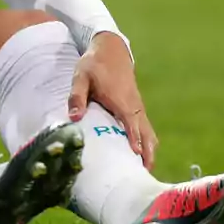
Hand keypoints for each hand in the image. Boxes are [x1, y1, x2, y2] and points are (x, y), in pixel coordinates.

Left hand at [67, 32, 157, 169]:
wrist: (111, 48)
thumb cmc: (94, 63)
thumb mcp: (81, 77)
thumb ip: (77, 97)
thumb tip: (74, 118)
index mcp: (121, 100)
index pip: (131, 123)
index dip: (134, 139)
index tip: (137, 156)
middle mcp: (134, 105)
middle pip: (146, 132)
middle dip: (148, 153)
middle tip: (145, 174)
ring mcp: (138, 106)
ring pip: (149, 131)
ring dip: (149, 149)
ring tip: (144, 170)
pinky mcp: (137, 106)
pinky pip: (146, 127)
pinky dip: (147, 141)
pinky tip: (141, 154)